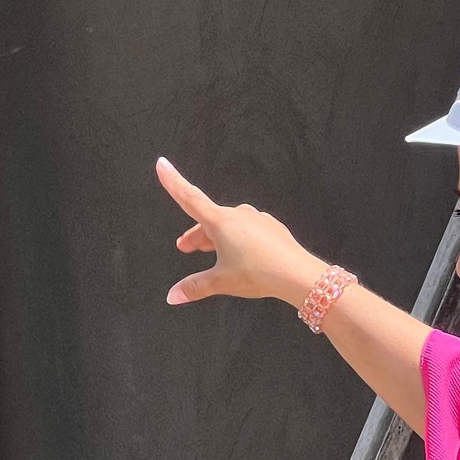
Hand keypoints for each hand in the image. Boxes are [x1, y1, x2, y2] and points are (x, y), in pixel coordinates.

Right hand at [157, 158, 328, 307]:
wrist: (297, 274)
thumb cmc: (260, 273)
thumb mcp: (221, 282)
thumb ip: (195, 287)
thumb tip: (174, 295)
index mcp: (220, 222)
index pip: (189, 197)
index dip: (172, 181)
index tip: (162, 164)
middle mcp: (238, 215)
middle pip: (208, 220)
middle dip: (196, 235)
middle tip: (186, 248)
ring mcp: (256, 219)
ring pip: (228, 225)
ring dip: (216, 238)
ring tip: (213, 255)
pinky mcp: (269, 227)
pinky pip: (246, 229)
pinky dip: (236, 240)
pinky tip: (240, 255)